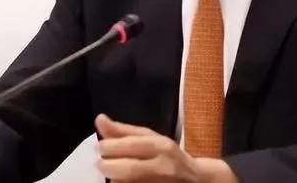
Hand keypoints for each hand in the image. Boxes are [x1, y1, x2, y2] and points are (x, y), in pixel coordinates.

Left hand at [95, 114, 238, 182]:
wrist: (196, 180)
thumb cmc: (167, 155)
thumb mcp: (150, 138)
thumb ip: (124, 131)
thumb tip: (99, 119)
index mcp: (161, 146)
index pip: (133, 146)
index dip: (112, 147)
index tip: (99, 147)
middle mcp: (163, 167)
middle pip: (131, 169)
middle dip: (109, 166)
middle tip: (100, 164)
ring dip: (115, 179)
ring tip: (111, 173)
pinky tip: (120, 182)